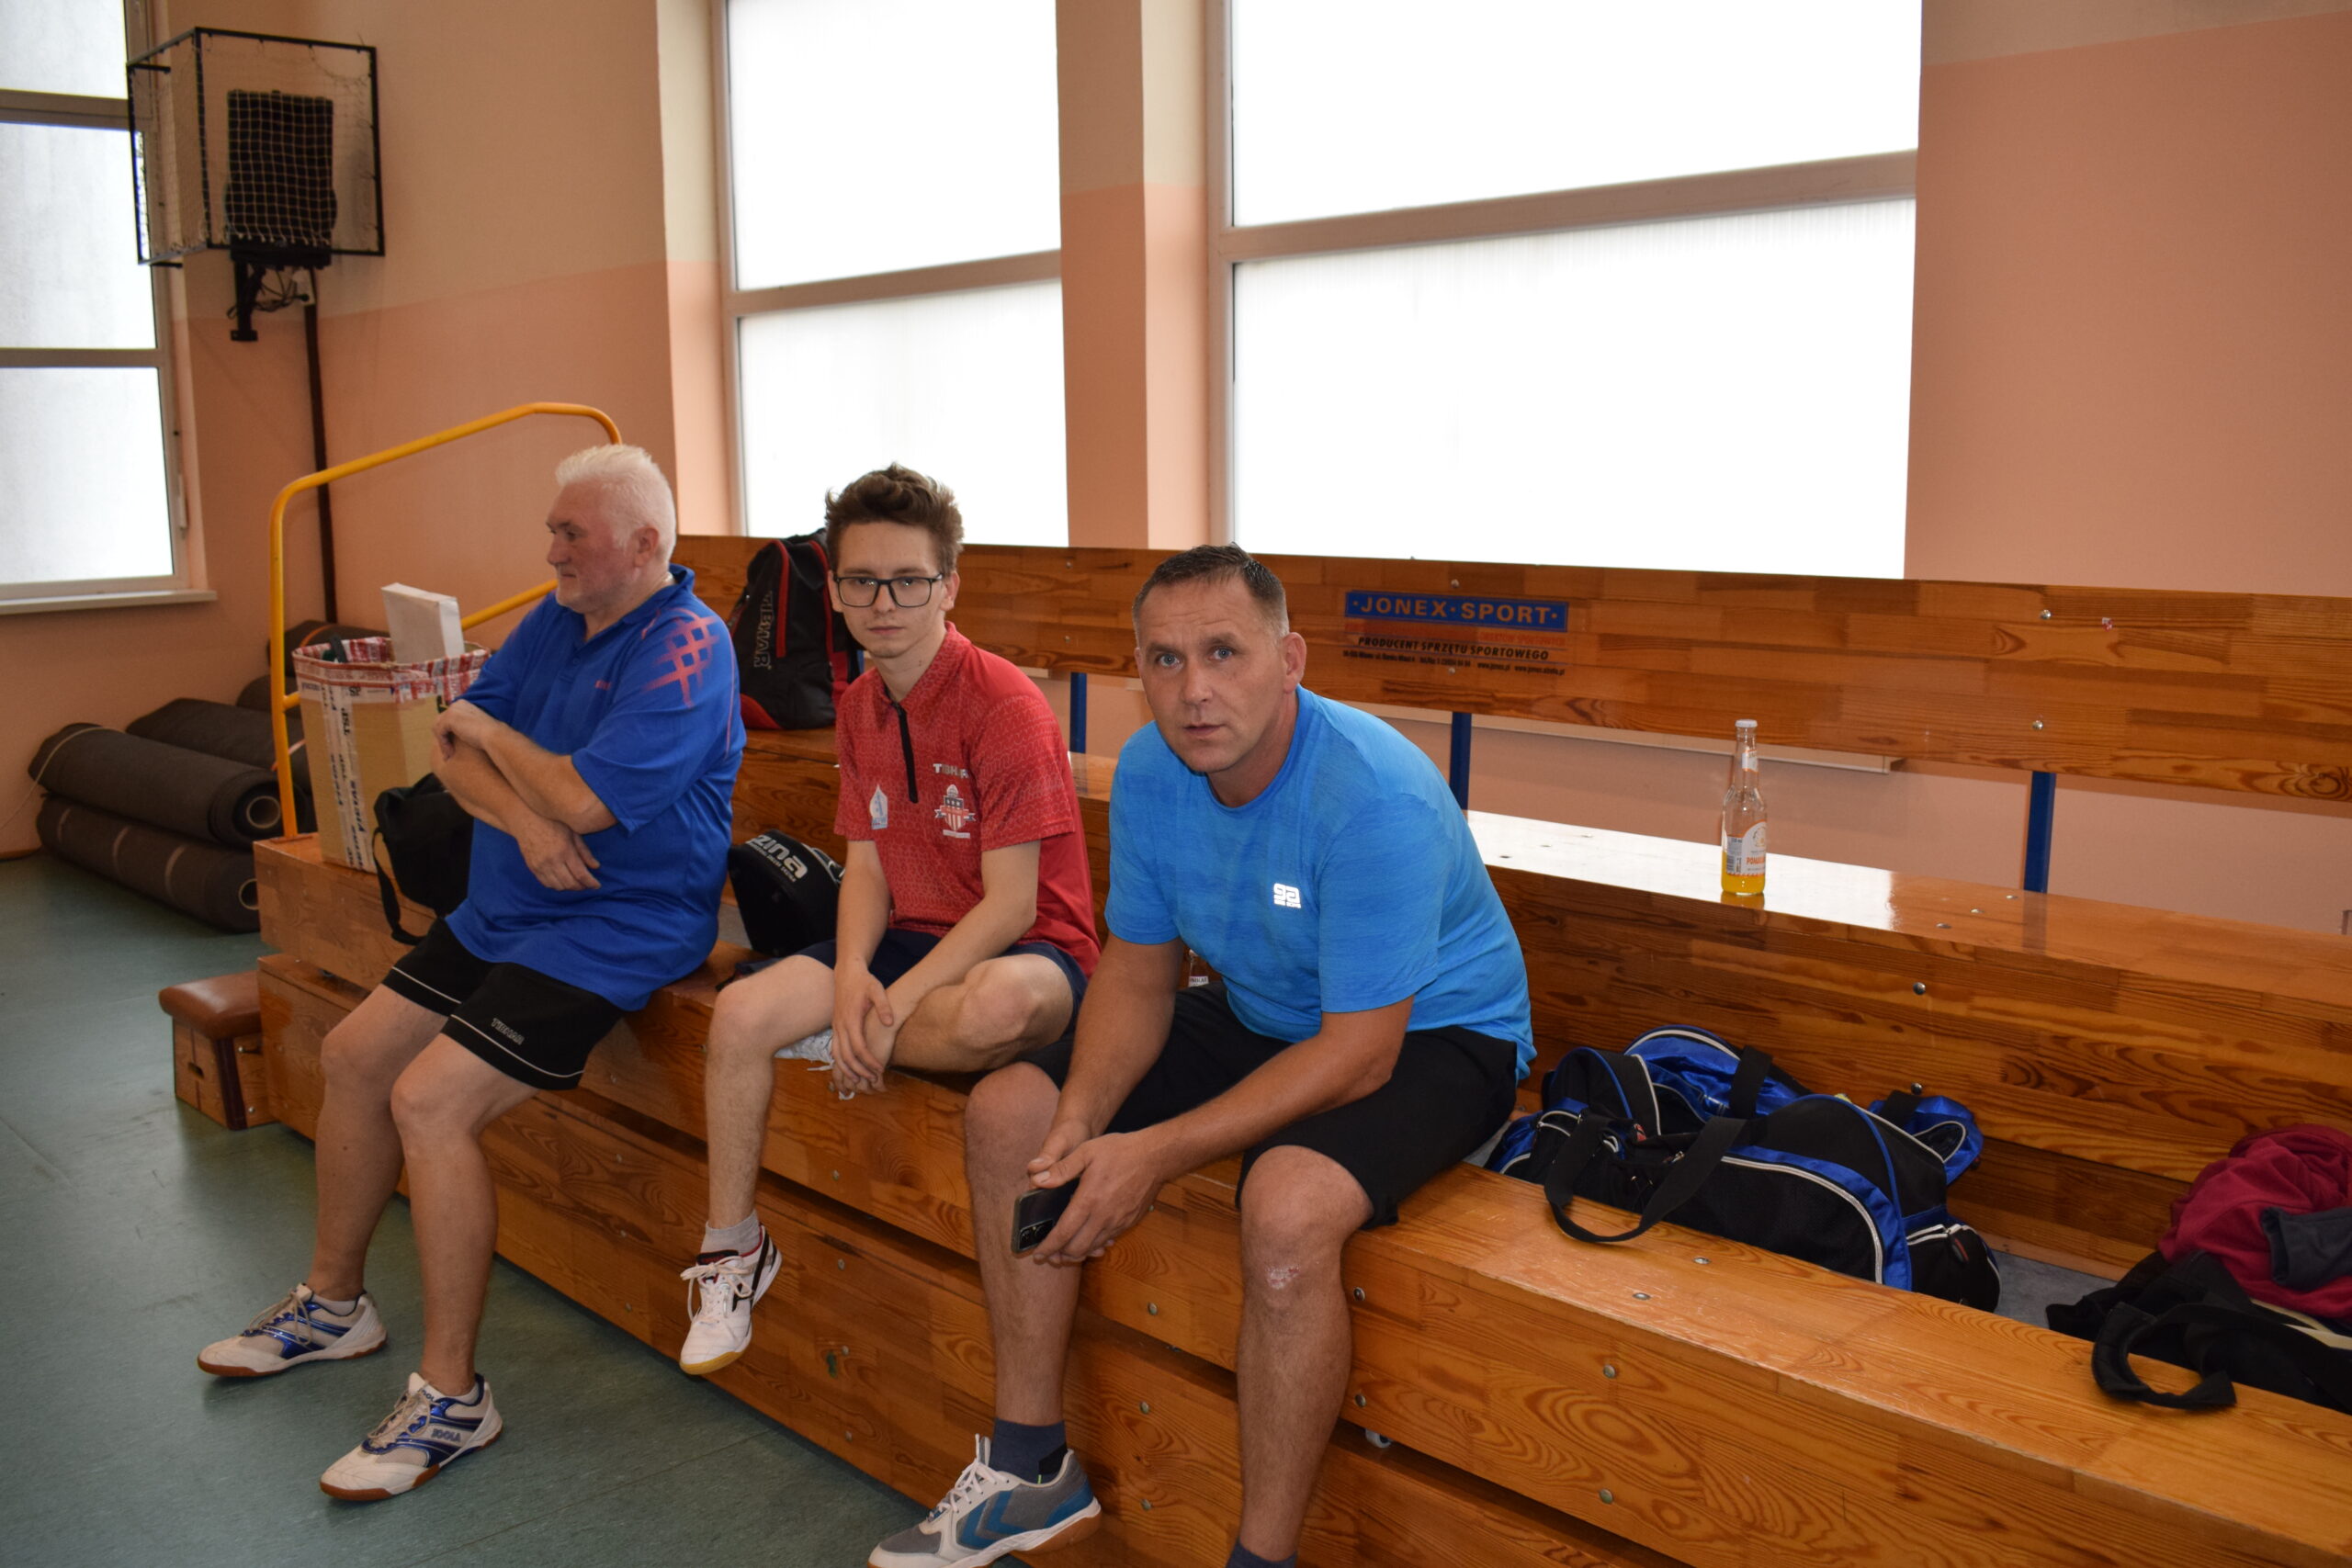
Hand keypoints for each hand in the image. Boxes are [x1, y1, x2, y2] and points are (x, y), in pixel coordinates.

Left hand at [431, 699, 494, 758]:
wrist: (494, 735)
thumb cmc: (488, 735)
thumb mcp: (473, 727)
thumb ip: (463, 726)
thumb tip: (452, 736)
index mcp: (463, 704)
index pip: (448, 718)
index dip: (447, 733)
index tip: (452, 747)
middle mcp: (456, 704)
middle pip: (440, 722)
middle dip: (442, 738)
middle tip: (447, 752)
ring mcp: (452, 710)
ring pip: (438, 728)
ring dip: (442, 743)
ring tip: (449, 755)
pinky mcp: (449, 718)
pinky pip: (439, 733)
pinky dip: (443, 744)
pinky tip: (450, 752)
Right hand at [513, 813, 598, 890]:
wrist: (528, 820)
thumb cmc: (554, 823)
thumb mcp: (573, 833)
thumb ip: (584, 852)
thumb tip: (596, 867)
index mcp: (565, 851)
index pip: (581, 874)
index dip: (591, 883)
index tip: (597, 885)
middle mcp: (552, 861)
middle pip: (570, 883)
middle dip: (581, 887)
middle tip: (587, 884)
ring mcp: (541, 866)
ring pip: (558, 886)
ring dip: (569, 887)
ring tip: (576, 883)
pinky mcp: (532, 868)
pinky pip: (546, 883)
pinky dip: (556, 885)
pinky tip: (562, 881)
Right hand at [829, 966, 895, 1095]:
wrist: (847, 973)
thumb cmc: (864, 982)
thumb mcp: (877, 989)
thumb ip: (883, 1006)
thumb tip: (890, 1022)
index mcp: (850, 1019)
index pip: (859, 1047)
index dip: (869, 1061)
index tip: (881, 1069)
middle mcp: (840, 1026)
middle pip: (846, 1056)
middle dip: (859, 1070)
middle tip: (872, 1079)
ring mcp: (835, 1027)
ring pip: (837, 1055)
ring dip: (847, 1069)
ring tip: (860, 1079)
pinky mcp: (835, 1027)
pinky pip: (835, 1049)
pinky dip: (841, 1062)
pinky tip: (851, 1068)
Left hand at [1025, 1127, 1167, 1265]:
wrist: (1155, 1157)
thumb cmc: (1120, 1151)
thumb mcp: (1086, 1152)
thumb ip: (1061, 1169)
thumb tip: (1038, 1180)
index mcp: (1089, 1200)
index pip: (1064, 1233)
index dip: (1048, 1247)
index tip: (1038, 1253)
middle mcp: (1104, 1216)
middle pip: (1077, 1248)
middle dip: (1060, 1254)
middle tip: (1048, 1253)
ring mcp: (1118, 1222)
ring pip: (1093, 1248)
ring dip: (1076, 1252)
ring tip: (1064, 1250)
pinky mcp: (1128, 1223)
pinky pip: (1107, 1241)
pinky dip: (1093, 1245)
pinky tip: (1087, 1238)